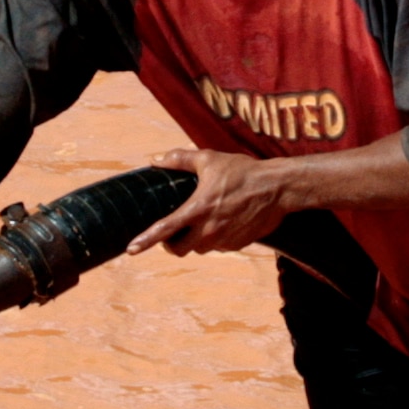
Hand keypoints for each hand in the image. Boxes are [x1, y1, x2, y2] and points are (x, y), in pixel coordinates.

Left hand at [130, 146, 298, 255]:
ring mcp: (224, 240)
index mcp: (198, 209)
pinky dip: (216, 239)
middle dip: (172, 243)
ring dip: (196, 240)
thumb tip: (155, 160)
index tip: (131, 249)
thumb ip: (179, 159)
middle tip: (173, 232)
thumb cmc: (243, 171)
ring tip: (203, 220)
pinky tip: (224, 221)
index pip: (165, 229)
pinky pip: (220, 247)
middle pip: (179, 249)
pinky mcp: (238, 245)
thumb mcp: (209, 159)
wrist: (277, 188)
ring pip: (200, 248)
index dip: (146, 240)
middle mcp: (209, 229)